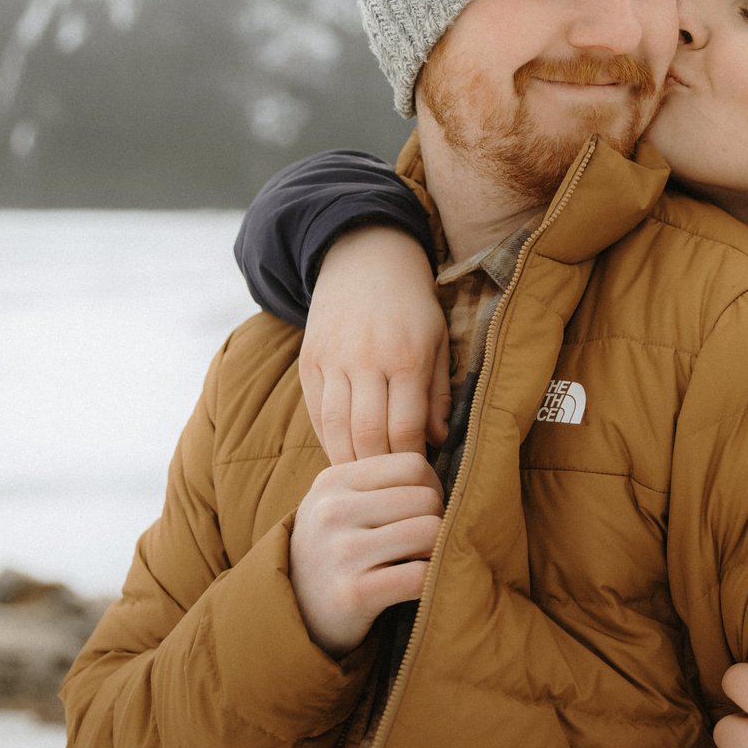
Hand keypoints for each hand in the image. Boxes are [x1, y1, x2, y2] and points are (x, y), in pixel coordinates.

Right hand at [289, 453, 443, 657]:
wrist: (294, 613)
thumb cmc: (333, 551)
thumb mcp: (339, 503)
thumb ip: (382, 482)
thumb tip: (450, 468)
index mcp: (333, 481)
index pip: (413, 464)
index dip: (431, 487)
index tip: (420, 511)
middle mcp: (333, 511)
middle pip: (426, 498)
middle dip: (437, 521)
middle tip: (422, 542)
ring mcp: (342, 552)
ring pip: (430, 532)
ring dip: (436, 551)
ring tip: (419, 561)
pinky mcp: (354, 593)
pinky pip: (421, 576)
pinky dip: (431, 582)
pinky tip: (416, 587)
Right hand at [302, 226, 449, 462]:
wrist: (365, 260)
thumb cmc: (412, 305)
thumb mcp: (438, 341)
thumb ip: (438, 393)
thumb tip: (437, 441)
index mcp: (405, 357)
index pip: (405, 427)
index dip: (412, 460)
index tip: (422, 476)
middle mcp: (365, 360)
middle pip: (368, 434)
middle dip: (381, 468)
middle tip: (394, 488)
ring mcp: (332, 361)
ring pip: (336, 429)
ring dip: (352, 460)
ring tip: (369, 478)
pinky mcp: (309, 361)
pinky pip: (316, 413)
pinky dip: (329, 439)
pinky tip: (345, 453)